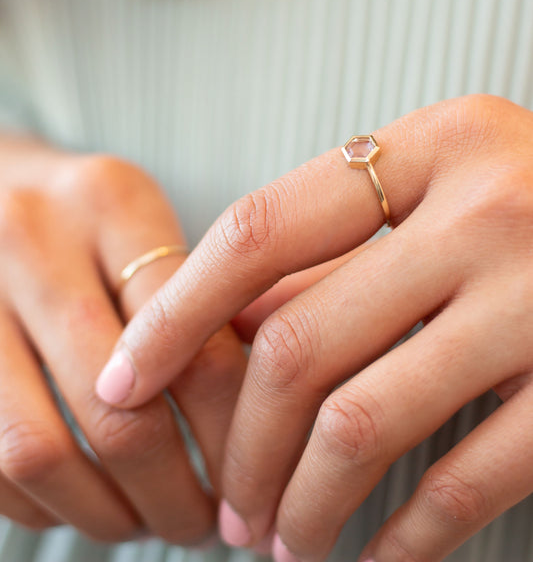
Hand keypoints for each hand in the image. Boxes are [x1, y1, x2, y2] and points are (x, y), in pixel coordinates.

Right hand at [0, 134, 245, 542]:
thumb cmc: (85, 213)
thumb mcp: (146, 220)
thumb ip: (195, 295)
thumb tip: (256, 416)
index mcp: (111, 202)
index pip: (194, 339)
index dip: (232, 431)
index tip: (254, 475)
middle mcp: (35, 243)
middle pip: (119, 410)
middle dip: (172, 493)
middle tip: (208, 524)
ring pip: (40, 451)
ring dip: (105, 514)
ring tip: (149, 522)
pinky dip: (43, 504)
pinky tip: (85, 499)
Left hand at [96, 94, 532, 560]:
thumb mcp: (442, 188)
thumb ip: (340, 248)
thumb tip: (221, 332)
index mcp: (436, 145)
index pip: (260, 229)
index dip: (176, 312)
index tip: (126, 379)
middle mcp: (488, 209)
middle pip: (298, 341)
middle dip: (241, 442)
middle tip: (224, 501)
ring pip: (363, 421)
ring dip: (303, 501)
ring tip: (279, 540)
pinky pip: (462, 479)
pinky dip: (398, 536)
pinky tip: (366, 556)